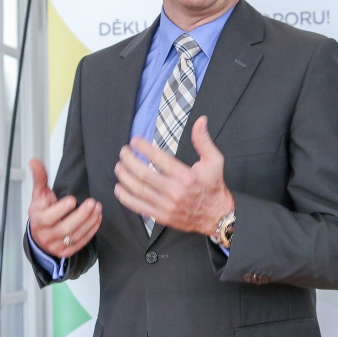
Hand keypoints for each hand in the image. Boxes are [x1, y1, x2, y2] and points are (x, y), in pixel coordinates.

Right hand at [27, 158, 102, 257]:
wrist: (39, 234)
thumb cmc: (41, 211)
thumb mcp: (39, 194)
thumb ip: (40, 178)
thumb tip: (34, 161)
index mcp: (38, 219)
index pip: (48, 217)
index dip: (60, 210)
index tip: (72, 199)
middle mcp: (46, 234)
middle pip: (65, 228)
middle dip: (81, 216)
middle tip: (92, 203)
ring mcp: (56, 245)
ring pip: (75, 235)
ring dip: (89, 222)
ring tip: (97, 208)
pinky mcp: (66, 251)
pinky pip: (80, 242)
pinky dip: (91, 231)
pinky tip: (97, 219)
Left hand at [113, 116, 233, 235]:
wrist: (218, 216)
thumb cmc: (214, 186)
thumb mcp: (214, 160)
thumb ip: (203, 140)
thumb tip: (200, 120)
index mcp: (186, 176)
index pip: (159, 158)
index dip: (143, 148)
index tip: (134, 141)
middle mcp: (175, 191)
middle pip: (144, 174)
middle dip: (129, 161)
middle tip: (123, 152)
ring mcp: (167, 206)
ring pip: (139, 190)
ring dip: (125, 177)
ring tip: (119, 167)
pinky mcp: (162, 216)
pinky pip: (139, 207)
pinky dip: (126, 198)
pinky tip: (119, 189)